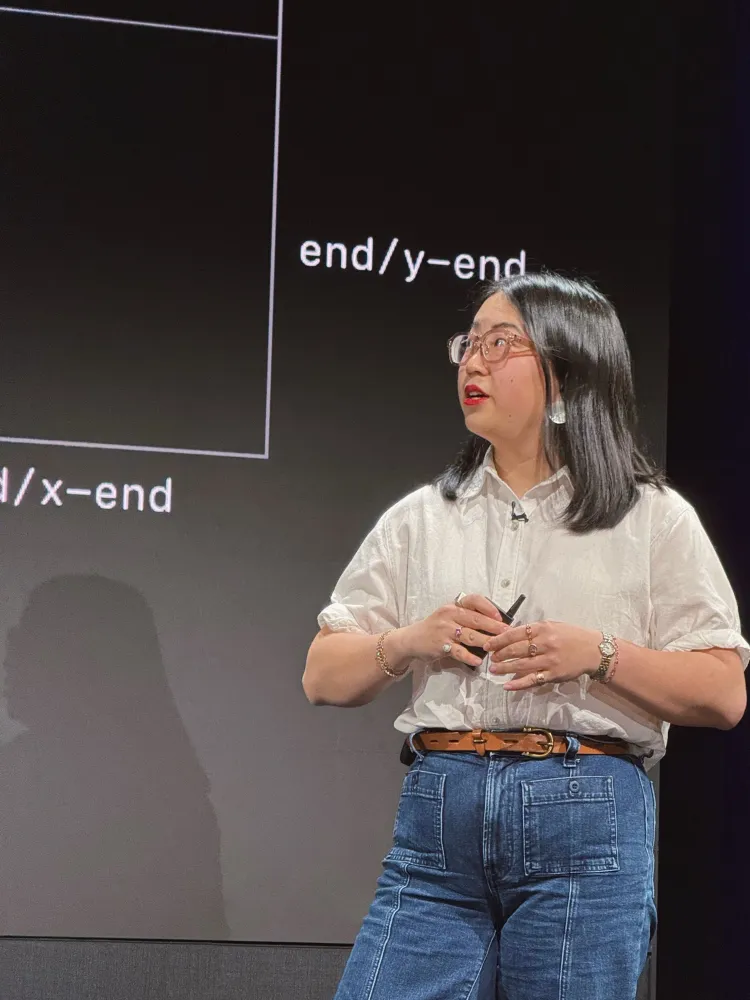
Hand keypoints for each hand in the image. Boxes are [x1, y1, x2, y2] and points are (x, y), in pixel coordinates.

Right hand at [393, 593, 508, 668]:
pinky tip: (478, 661)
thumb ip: (466, 617)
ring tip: (497, 647)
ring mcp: (445, 631)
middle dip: (494, 627)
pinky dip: (469, 657)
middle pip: (476, 619)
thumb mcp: (448, 616)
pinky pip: (459, 651)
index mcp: (453, 606)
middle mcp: (449, 615)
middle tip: (507, 633)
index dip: (488, 607)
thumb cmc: (435, 628)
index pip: (473, 600)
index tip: (499, 616)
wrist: (412, 640)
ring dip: (486, 641)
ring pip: (470, 635)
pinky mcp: (441, 645)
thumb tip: (494, 624)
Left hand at [483, 620, 602, 689]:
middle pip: (516, 650)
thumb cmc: (572, 636)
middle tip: (490, 658)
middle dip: (499, 654)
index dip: (499, 640)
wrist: (594, 650)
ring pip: (521, 665)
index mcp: (543, 629)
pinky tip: (507, 685)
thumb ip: (533, 630)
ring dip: (504, 668)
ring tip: (493, 670)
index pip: (515, 634)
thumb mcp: (553, 626)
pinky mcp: (553, 675)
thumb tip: (511, 635)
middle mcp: (545, 643)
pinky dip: (518, 683)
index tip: (488, 644)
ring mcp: (549, 660)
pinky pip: (532, 680)